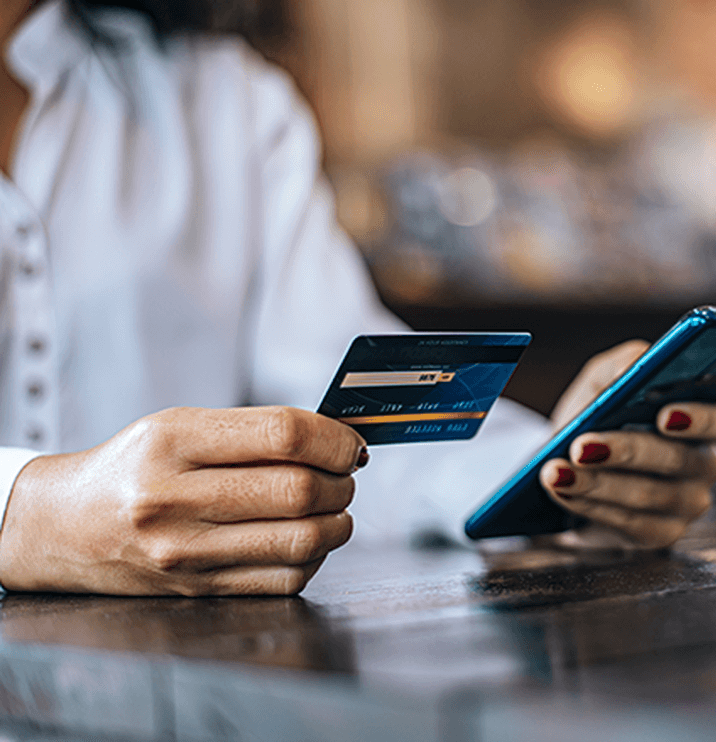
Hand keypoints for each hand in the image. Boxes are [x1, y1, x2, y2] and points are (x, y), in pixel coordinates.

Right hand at [0, 406, 365, 595]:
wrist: (63, 526)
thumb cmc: (133, 468)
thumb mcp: (179, 427)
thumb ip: (255, 431)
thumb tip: (339, 441)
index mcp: (173, 441)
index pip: (284, 435)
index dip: (335, 439)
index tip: (350, 444)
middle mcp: (174, 498)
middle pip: (299, 490)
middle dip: (342, 482)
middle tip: (345, 475)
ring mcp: (184, 552)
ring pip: (302, 540)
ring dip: (338, 522)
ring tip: (333, 507)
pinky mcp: (198, 590)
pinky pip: (285, 579)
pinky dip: (314, 557)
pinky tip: (306, 537)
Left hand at [540, 341, 715, 548]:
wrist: (566, 457)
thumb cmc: (598, 412)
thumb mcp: (605, 378)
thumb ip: (625, 362)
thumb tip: (639, 362)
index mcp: (710, 419)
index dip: (707, 419)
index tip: (663, 414)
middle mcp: (708, 463)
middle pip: (685, 462)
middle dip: (629, 451)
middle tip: (583, 445)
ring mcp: (688, 503)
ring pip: (651, 496)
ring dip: (598, 482)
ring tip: (555, 469)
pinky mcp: (660, 533)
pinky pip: (631, 523)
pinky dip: (591, 504)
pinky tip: (562, 489)